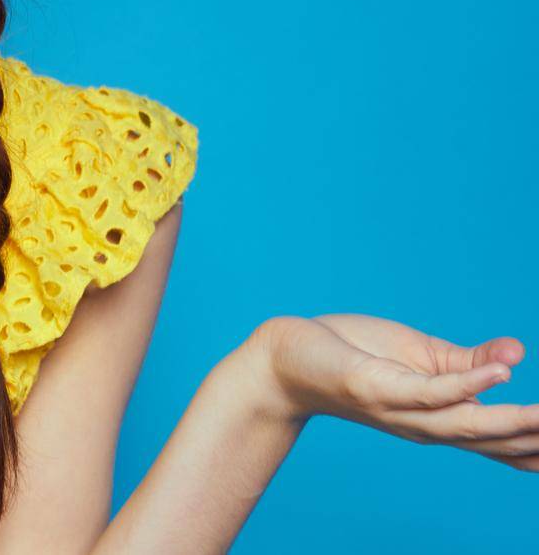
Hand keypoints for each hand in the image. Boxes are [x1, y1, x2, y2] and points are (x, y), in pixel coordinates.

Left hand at [255, 313, 538, 470]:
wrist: (288, 358)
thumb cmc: (355, 356)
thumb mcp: (423, 356)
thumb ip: (472, 361)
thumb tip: (518, 355)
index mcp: (442, 419)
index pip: (503, 443)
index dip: (538, 446)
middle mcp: (427, 425)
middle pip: (494, 442)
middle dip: (535, 439)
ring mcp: (403, 411)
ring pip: (466, 424)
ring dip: (513, 419)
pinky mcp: (379, 389)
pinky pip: (429, 391)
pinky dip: (467, 384)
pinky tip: (500, 374)